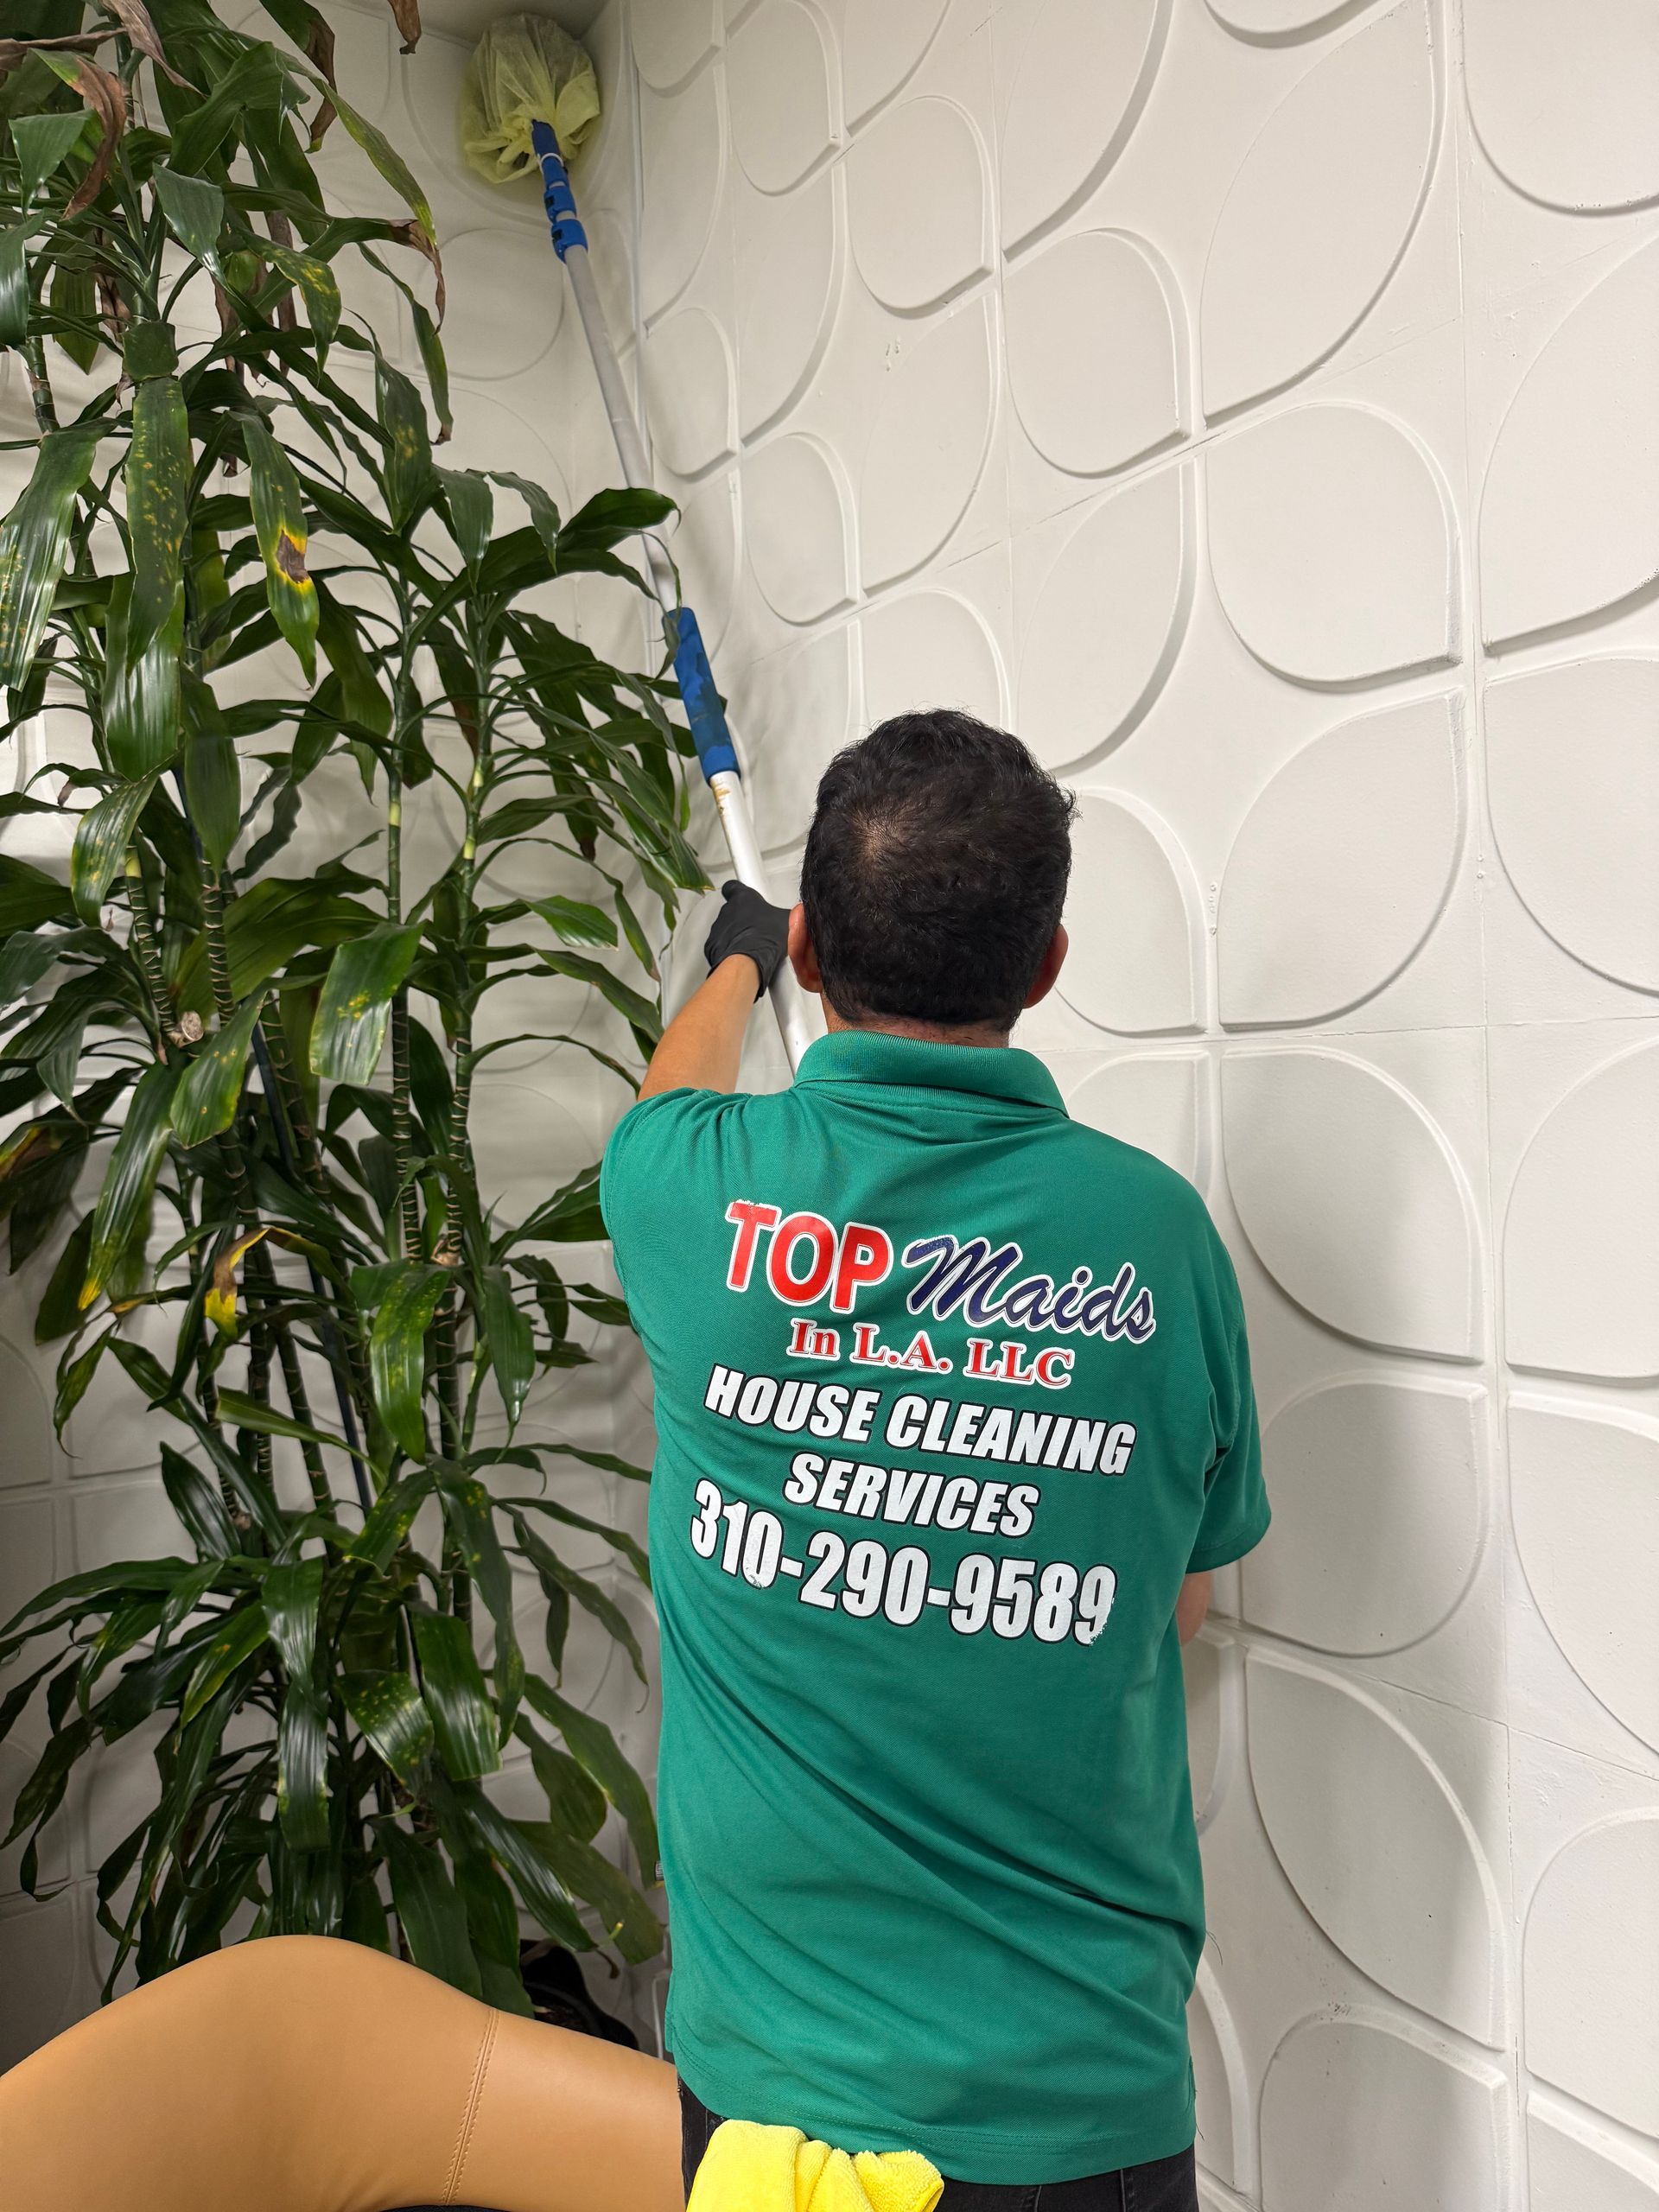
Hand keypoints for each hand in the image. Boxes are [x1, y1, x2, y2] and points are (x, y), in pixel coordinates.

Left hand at [703, 881, 789, 999]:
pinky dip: (730, 949)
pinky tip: (744, 956)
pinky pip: (721, 945)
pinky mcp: (712, 946)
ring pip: (726, 928)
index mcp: (743, 898)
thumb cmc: (766, 938)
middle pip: (732, 910)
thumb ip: (785, 914)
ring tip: (753, 945)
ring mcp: (718, 928)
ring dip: (737, 934)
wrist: (749, 962)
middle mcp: (727, 910)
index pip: (733, 887)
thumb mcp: (786, 920)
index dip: (739, 891)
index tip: (746, 898)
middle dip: (743, 918)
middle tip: (758, 928)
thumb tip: (797, 915)